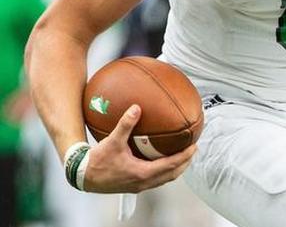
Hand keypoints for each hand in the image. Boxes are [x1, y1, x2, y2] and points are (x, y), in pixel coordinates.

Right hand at [80, 105, 195, 192]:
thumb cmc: (97, 161)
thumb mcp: (113, 141)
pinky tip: (161, 160)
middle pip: (172, 174)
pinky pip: (155, 179)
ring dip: (175, 168)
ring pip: (164, 179)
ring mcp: (138, 186)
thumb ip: (126, 124)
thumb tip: (137, 108)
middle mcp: (143, 182)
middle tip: (192, 149)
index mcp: (142, 173)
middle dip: (184, 163)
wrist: (82, 176)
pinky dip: (164, 170)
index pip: (171, 165)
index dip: (185, 156)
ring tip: (182, 155)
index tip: (194, 146)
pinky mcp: (133, 185)